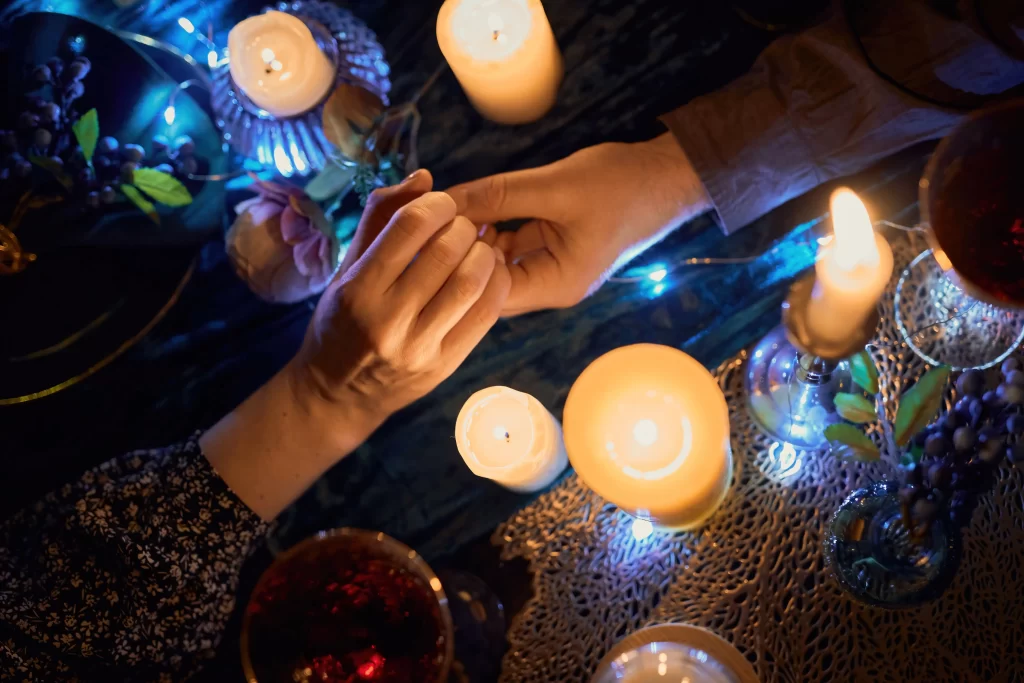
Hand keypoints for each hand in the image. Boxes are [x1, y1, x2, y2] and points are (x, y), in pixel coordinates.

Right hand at [202, 170, 509, 519]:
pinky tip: (490, 273)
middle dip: (463, 226)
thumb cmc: (339, 322)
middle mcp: (387, 320)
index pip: (408, 228)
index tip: (441, 203)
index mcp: (358, 290)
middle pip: (447, 252)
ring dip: (485, 253)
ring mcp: (419, 347)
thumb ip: (380, 218)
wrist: (337, 395)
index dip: (435, 204)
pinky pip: (485, 315)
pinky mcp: (444, 366)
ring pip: (472, 283)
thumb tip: (425, 176)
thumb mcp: (346, 268)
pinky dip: (497, 284)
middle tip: (462, 225)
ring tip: (479, 246)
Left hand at [448, 133, 711, 315]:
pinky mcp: (553, 245)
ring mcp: (552, 266)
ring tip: (454, 210)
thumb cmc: (622, 184)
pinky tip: (478, 205)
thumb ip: (498, 195)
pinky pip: (512, 244)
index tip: (437, 232)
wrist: (669, 175)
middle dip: (462, 255)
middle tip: (437, 222)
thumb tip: (445, 201)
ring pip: (497, 263)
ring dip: (476, 239)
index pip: (489, 292)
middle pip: (489, 284)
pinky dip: (494, 228)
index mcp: (557, 285)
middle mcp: (553, 285)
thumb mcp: (555, 186)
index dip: (459, 264)